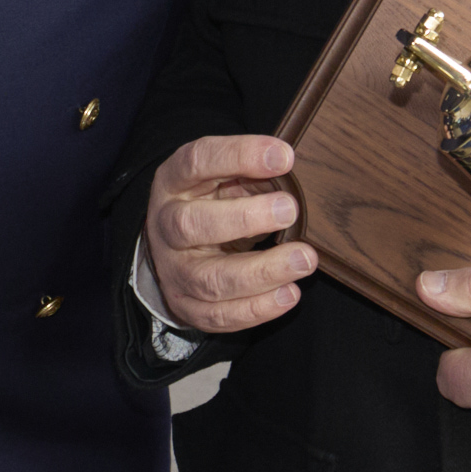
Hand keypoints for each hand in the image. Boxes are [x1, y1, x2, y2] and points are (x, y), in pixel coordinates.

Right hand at [144, 134, 318, 332]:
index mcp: (174, 181)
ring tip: (304, 260)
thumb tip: (292, 172)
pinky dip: (258, 308)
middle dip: (245, 218)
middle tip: (290, 210)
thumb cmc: (211, 202)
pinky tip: (289, 293)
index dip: (239, 155)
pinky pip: (220, 315)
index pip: (198, 161)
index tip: (285, 156)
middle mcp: (166, 225)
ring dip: (262, 272)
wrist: (174, 246)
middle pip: (192, 224)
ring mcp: (173, 269)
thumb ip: (252, 174)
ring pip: (211, 279)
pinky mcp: (186, 305)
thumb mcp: (223, 177)